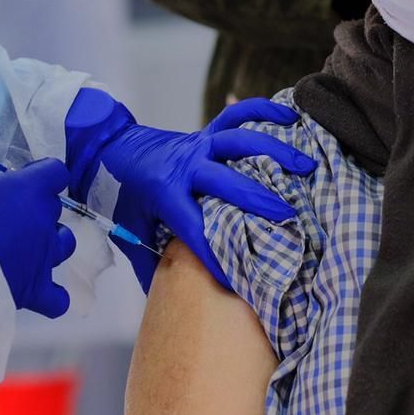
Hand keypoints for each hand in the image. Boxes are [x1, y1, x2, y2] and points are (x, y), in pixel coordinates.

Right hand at [0, 114, 76, 317]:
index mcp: (29, 190)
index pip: (56, 172)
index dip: (42, 173)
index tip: (22, 177)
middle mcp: (44, 223)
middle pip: (56, 209)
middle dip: (37, 209)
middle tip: (7, 212)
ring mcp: (42, 259)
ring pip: (64, 245)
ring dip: (50, 243)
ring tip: (25, 245)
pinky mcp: (34, 291)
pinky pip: (58, 298)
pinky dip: (53, 294)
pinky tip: (40, 290)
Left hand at [65, 91, 316, 289]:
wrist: (108, 150)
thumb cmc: (121, 196)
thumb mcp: (130, 232)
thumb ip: (150, 264)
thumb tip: (167, 303)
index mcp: (164, 193)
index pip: (195, 227)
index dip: (216, 254)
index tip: (239, 278)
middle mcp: (185, 165)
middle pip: (226, 182)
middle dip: (258, 200)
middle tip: (289, 217)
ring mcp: (197, 144)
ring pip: (237, 141)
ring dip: (273, 151)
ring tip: (305, 167)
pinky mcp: (204, 131)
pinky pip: (235, 116)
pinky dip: (262, 111)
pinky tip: (290, 117)